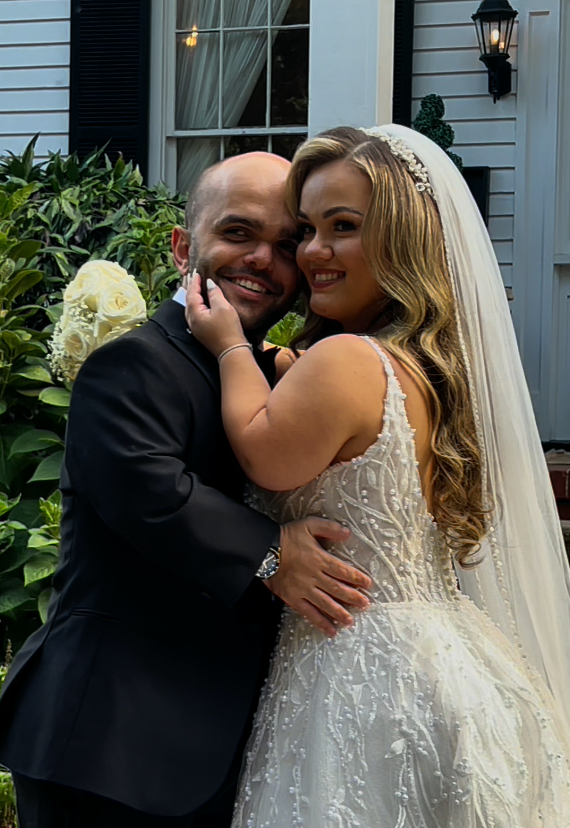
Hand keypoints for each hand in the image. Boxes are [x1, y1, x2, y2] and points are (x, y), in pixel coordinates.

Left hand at [185, 272, 247, 357]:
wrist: (232, 351)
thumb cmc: (228, 329)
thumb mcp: (223, 307)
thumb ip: (214, 293)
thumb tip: (208, 283)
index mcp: (195, 313)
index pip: (192, 293)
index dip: (194, 282)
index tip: (196, 273)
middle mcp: (192, 321)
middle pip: (188, 301)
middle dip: (190, 288)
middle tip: (191, 277)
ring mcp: (195, 328)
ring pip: (190, 308)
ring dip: (192, 296)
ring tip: (193, 287)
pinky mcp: (201, 332)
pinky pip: (195, 314)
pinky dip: (195, 305)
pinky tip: (199, 303)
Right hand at [266, 518, 371, 636]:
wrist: (263, 549)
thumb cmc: (287, 536)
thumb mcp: (309, 525)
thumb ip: (329, 528)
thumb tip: (347, 533)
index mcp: (320, 559)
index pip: (343, 570)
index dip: (357, 578)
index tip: (368, 584)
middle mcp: (314, 576)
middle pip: (338, 589)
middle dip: (353, 597)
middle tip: (365, 604)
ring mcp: (304, 589)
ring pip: (326, 604)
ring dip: (340, 613)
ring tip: (351, 621)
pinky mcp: (293, 598)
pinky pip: (309, 613)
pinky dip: (320, 623)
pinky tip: (331, 631)